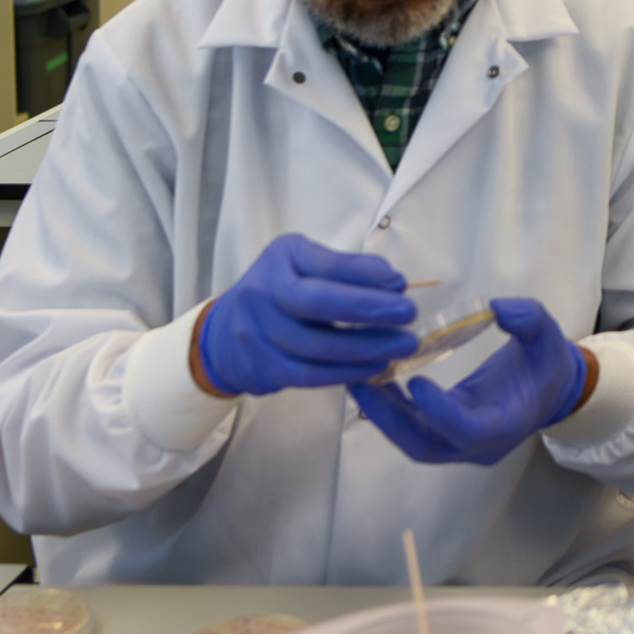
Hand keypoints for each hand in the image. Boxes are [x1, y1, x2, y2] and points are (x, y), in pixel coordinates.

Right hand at [195, 234, 417, 396]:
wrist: (224, 335)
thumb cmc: (281, 290)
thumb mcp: (306, 263)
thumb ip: (345, 268)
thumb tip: (393, 282)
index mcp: (281, 258)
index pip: (324, 264)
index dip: (364, 274)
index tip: (399, 282)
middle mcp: (263, 292)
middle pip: (317, 303)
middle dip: (369, 308)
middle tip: (409, 314)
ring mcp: (258, 333)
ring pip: (316, 346)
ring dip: (367, 347)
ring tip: (402, 345)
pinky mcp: (263, 368)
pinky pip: (310, 375)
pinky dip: (348, 372)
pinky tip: (376, 366)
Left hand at [350, 298, 591, 465]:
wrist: (551, 390)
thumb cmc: (549, 365)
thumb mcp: (548, 336)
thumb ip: (528, 319)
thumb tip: (495, 307)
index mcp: (505, 425)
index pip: (469, 431)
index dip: (440, 411)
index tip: (414, 382)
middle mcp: (477, 445)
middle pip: (425, 446)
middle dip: (389, 418)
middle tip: (360, 382)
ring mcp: (458, 444)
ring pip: (411, 440)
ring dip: (381, 413)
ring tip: (355, 376)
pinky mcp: (444, 433)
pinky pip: (410, 428)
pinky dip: (388, 407)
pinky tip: (370, 376)